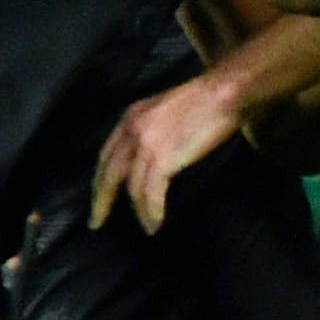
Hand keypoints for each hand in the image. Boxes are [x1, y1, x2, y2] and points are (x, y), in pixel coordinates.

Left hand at [92, 72, 245, 233]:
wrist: (223, 93)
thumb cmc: (205, 101)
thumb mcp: (165, 110)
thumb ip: (152, 130)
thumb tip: (153, 156)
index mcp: (130, 117)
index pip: (107, 155)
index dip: (100, 180)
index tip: (99, 197)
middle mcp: (131, 130)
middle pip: (109, 174)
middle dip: (101, 201)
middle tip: (96, 222)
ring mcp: (146, 144)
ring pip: (132, 187)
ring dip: (138, 211)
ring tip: (145, 226)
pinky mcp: (163, 157)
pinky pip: (151, 192)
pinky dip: (152, 210)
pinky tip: (155, 222)